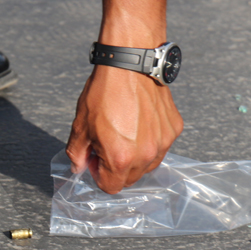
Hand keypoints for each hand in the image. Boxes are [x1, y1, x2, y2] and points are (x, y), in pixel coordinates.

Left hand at [65, 65, 182, 193]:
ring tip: (125, 131)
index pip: (111, 187)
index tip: (95, 158)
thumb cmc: (104, 92)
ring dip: (136, 156)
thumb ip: (77, 153)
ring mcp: (163, 142)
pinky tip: (140, 120)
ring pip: (148, 164)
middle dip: (117, 167)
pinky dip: (150, 139)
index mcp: (120, 158)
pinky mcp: (173, 128)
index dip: (98, 174)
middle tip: (107, 143)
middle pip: (130, 178)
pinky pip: (161, 144)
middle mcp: (146, 155)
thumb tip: (78, 168)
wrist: (130, 63)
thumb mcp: (80, 125)